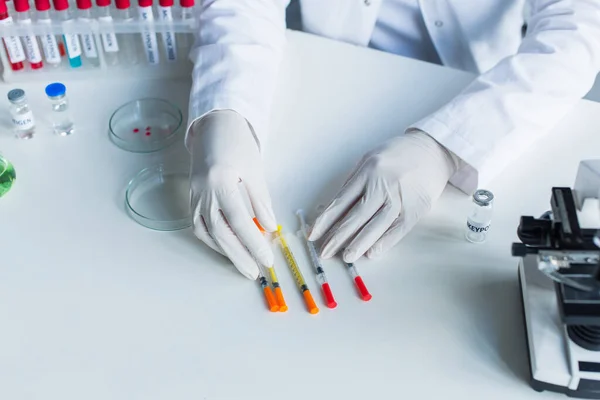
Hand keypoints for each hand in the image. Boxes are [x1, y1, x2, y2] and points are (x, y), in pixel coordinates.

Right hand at [189, 110, 276, 279]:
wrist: (213, 124)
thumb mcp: (255, 169)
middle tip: (253, 272)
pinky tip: (226, 246)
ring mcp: (194, 194)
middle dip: (238, 255)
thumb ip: (261, 200)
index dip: (253, 243)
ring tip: (242, 264)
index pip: (239, 220)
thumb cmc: (237, 143)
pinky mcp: (191, 196)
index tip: (267, 258)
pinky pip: (198, 224)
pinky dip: (213, 239)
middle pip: (220, 232)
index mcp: (221, 181)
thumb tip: (269, 227)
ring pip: (206, 231)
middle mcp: (203, 191)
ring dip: (224, 251)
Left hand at [309, 130, 458, 261]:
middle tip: (325, 252)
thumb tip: (335, 210)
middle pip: (356, 216)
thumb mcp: (369, 160)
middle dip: (338, 237)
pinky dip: (384, 242)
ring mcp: (400, 197)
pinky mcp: (416, 208)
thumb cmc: (397, 156)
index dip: (325, 220)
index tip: (313, 234)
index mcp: (367, 171)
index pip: (341, 201)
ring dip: (359, 243)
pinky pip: (397, 229)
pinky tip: (372, 252)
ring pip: (376, 225)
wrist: (433, 150)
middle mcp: (382, 184)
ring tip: (346, 257)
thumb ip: (354, 183)